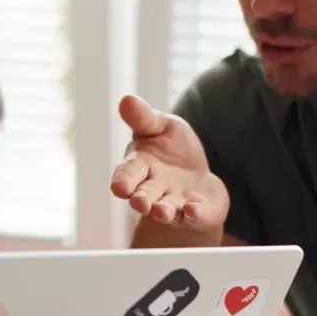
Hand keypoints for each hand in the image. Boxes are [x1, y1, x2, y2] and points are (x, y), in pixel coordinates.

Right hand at [110, 95, 229, 228]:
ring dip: (163, 212)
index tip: (120, 188)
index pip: (127, 174)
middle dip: (141, 201)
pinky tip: (193, 210)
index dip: (123, 181)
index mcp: (140, 166)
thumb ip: (144, 118)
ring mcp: (174, 203)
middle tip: (141, 203)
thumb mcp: (161, 126)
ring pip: (165, 211)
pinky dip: (194, 215)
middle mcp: (153, 189)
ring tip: (162, 211)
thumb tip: (126, 99)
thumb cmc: (172, 149)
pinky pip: (194, 216)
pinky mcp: (196, 212)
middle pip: (144, 197)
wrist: (196, 175)